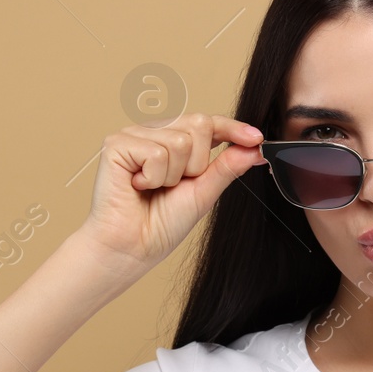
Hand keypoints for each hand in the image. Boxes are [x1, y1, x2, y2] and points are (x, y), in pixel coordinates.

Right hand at [77, 112, 264, 277]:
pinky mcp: (116, 144)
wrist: (133, 248)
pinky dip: (154, 177)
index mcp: (175, 141)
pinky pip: (156, 152)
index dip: (233, 128)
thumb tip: (254, 148)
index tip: (256, 138)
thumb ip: (226, 167)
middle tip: (175, 185)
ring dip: (173, 175)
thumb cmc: (162, 224)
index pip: (209, 123)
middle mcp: (155, 132)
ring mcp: (134, 135)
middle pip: (199, 124)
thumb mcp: (204, 193)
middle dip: (197, 163)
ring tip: (153, 189)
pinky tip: (138, 186)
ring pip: (179, 140)